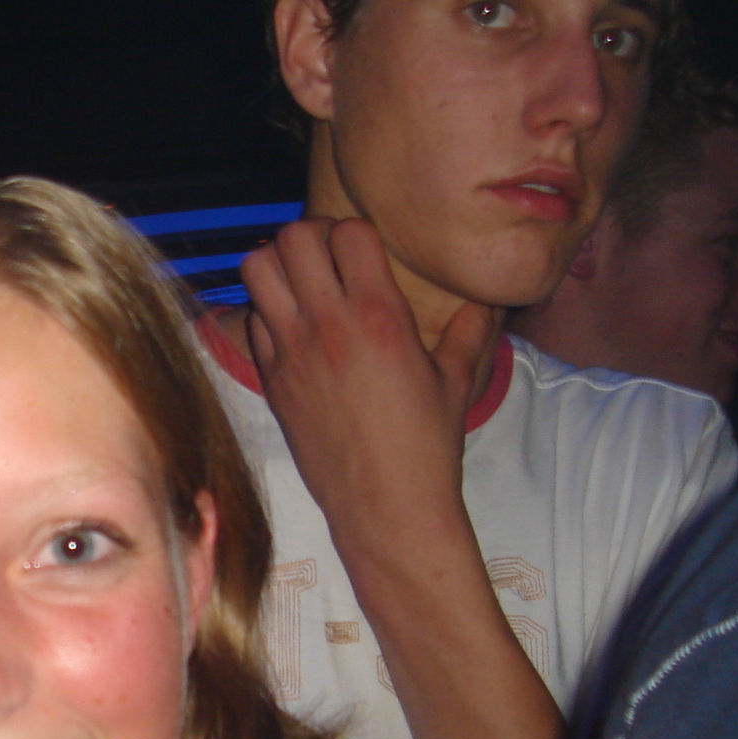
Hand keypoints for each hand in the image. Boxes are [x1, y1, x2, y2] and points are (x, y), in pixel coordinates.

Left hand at [240, 216, 496, 554]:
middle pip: (295, 236)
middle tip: (327, 258)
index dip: (357, 233)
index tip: (366, 252)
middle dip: (312, 236)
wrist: (385, 506)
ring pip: (257, 267)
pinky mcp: (271, 379)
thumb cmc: (427, 445)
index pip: (349, 232)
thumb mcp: (457, 381)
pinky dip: (266, 310)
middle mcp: (329, 326)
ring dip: (277, 263)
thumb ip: (470, 330)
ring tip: (300, 282)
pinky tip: (292, 327)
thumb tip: (485, 300)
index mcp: (381, 316)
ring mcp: (292, 352)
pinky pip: (252, 319)